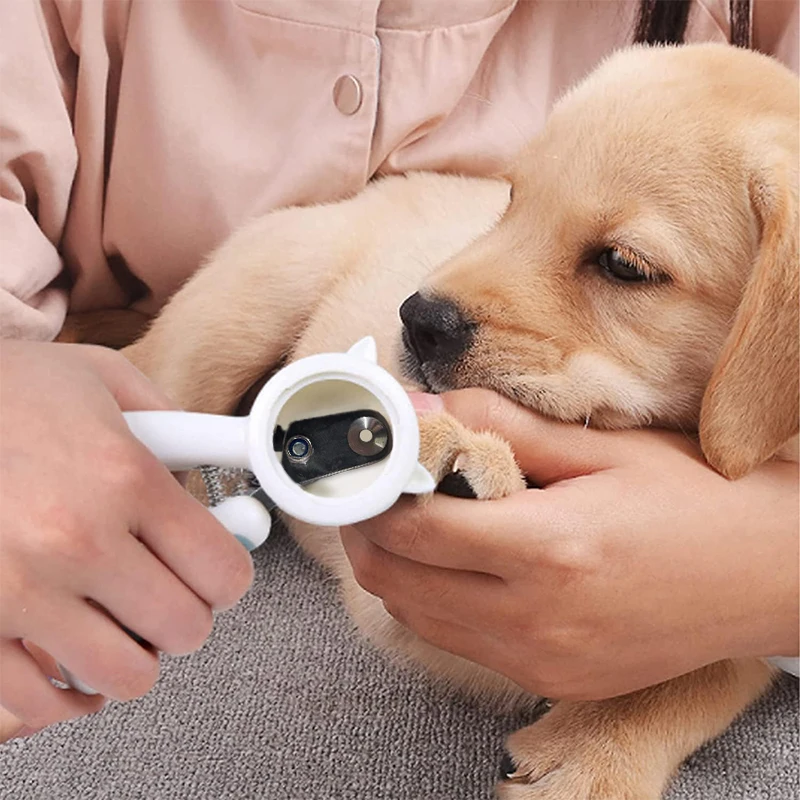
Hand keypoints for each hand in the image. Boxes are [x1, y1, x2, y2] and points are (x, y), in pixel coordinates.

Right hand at [0, 341, 253, 739]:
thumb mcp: (101, 377)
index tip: (217, 576)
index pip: (222, 569)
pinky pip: (41, 701)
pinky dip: (67, 692)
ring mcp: (17, 590)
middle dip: (185, 615)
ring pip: (125, 676)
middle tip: (164, 594)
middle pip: (184, 628)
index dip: (229, 578)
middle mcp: (76, 539)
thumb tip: (216, 462)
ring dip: (132, 655)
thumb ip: (169, 422)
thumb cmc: (7, 394)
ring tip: (118, 622)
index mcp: (123, 475)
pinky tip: (70, 657)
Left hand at [341, 389, 798, 700]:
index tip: (365, 464)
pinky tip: (452, 562)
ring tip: (406, 519)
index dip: (373, 493)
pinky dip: (431, 600)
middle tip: (372, 489)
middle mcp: (534, 619)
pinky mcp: (548, 679)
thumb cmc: (691, 501)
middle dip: (366, 530)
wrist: (765, 576)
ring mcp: (538, 660)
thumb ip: (500, 424)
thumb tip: (422, 406)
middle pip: (395, 581)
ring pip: (415, 616)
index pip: (414, 529)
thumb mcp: (600, 448)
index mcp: (548, 550)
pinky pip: (457, 641)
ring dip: (393, 567)